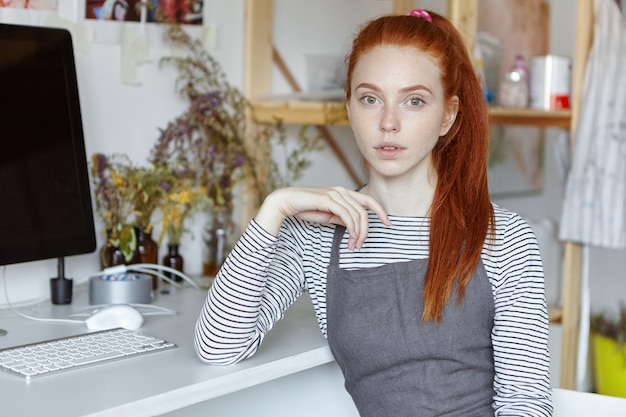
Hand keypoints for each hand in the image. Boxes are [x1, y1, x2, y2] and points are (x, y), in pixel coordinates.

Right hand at [255, 186, 390, 249]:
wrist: (285, 202)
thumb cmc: (305, 208)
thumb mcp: (328, 215)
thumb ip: (341, 217)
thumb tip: (353, 225)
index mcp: (343, 192)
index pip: (369, 200)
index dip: (381, 211)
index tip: (387, 224)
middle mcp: (341, 191)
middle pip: (364, 210)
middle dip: (367, 229)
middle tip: (362, 245)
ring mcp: (335, 194)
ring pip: (357, 214)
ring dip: (358, 233)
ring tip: (353, 246)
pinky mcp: (327, 199)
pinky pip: (346, 215)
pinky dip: (351, 228)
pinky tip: (350, 238)